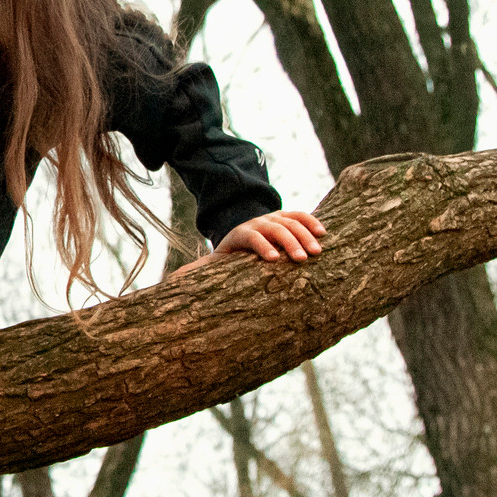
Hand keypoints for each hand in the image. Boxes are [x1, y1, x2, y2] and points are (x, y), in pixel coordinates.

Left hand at [178, 209, 326, 272]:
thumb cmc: (230, 255)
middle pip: (274, 228)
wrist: (243, 233)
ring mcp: (272, 217)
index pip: (250, 236)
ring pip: (290, 222)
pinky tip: (324, 234)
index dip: (261, 246)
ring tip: (316, 252)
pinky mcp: (286, 217)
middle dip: (288, 243)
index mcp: (239, 234)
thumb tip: (172, 280)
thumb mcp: (213, 262)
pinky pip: (300, 215)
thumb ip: (196, 271)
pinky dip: (311, 222)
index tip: (273, 260)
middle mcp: (257, 223)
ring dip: (304, 235)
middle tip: (301, 259)